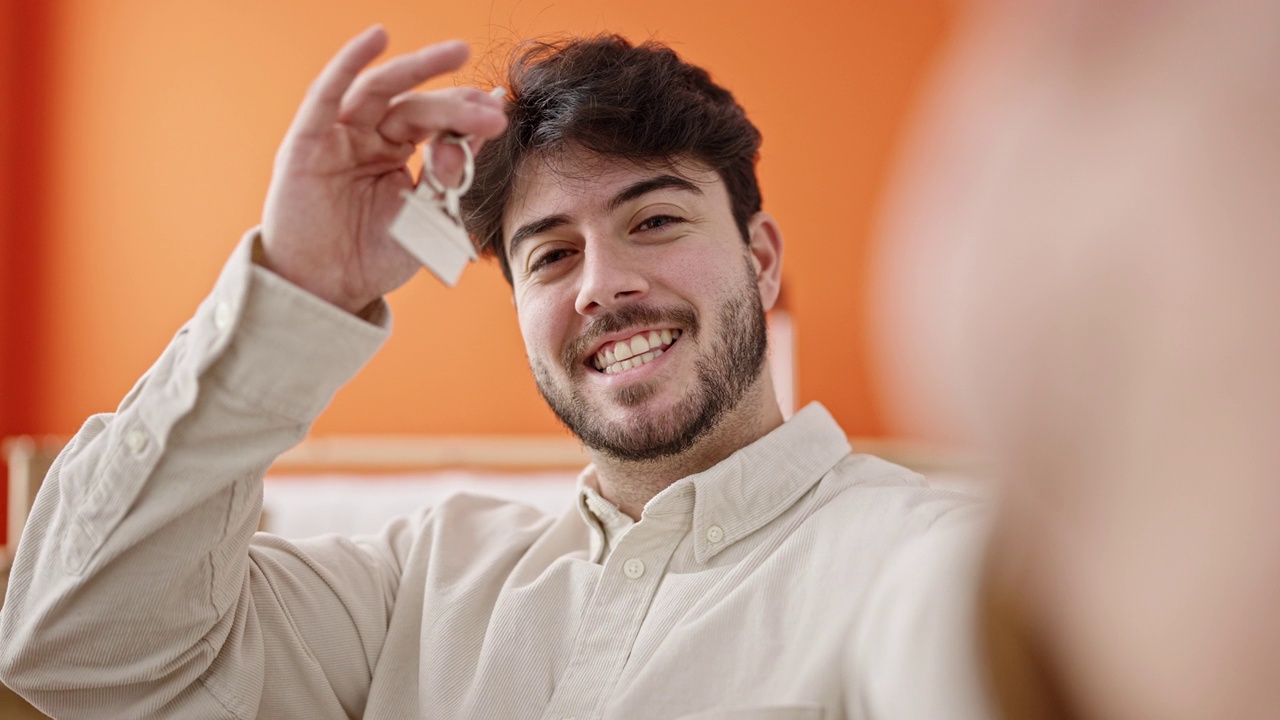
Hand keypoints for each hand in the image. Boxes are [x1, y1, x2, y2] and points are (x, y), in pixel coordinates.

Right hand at [261, 26, 507, 314]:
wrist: (327, 291)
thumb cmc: (373, 257)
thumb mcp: (425, 220)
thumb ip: (444, 181)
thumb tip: (471, 140)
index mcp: (395, 154)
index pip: (435, 125)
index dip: (466, 118)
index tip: (498, 114)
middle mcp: (367, 138)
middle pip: (414, 107)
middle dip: (454, 104)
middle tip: (489, 107)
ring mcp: (337, 137)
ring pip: (380, 92)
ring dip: (417, 69)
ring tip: (455, 53)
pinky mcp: (307, 142)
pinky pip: (327, 95)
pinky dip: (349, 62)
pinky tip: (376, 38)